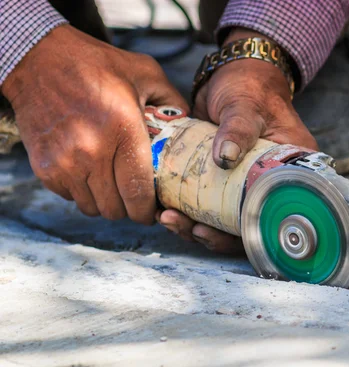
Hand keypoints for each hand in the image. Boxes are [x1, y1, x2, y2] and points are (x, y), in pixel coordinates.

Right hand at [1, 25, 187, 223]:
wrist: (40, 59)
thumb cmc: (96, 66)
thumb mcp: (145, 74)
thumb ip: (173, 102)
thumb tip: (192, 126)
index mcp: (123, 130)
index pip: (138, 192)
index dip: (147, 210)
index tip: (153, 209)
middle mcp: (92, 152)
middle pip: (116, 208)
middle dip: (129, 208)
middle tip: (135, 196)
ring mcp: (65, 162)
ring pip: (93, 207)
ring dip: (105, 201)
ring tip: (112, 183)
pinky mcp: (45, 167)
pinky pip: (70, 197)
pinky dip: (81, 191)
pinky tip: (89, 171)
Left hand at [157, 29, 317, 252]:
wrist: (230, 77)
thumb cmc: (250, 87)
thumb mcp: (246, 105)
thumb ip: (238, 128)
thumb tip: (226, 157)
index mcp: (290, 172)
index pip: (276, 214)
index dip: (249, 231)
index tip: (219, 231)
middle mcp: (269, 185)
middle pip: (247, 224)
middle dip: (215, 234)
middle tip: (188, 227)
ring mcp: (243, 186)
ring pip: (223, 221)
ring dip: (195, 226)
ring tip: (168, 218)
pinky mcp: (221, 183)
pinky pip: (206, 206)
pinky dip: (186, 211)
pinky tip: (165, 209)